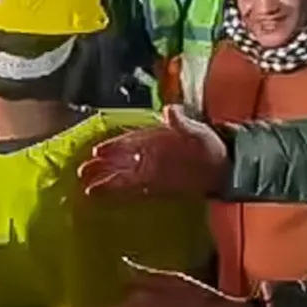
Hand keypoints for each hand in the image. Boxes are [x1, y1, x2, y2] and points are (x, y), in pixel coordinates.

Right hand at [78, 105, 227, 196]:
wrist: (225, 167)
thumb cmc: (212, 146)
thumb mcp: (198, 132)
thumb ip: (182, 123)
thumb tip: (170, 109)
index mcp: (155, 138)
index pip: (129, 142)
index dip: (113, 147)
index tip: (97, 151)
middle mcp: (148, 155)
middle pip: (120, 161)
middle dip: (101, 166)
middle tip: (81, 172)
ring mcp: (151, 172)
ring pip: (122, 177)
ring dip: (105, 182)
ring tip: (87, 188)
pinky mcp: (156, 187)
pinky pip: (134, 190)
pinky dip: (119, 193)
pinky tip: (103, 196)